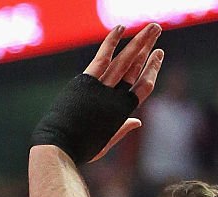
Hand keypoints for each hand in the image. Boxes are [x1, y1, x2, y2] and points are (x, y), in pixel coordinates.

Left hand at [31, 23, 163, 163]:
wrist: (59, 147)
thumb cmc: (81, 149)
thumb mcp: (105, 142)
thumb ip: (122, 129)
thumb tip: (138, 121)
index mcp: (122, 112)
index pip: (143, 86)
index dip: (152, 69)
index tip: (158, 54)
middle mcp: (115, 98)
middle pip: (135, 67)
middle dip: (147, 47)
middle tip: (156, 30)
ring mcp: (101, 89)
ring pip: (124, 61)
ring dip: (138, 42)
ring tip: (151, 27)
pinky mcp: (86, 83)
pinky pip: (102, 58)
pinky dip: (111, 42)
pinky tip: (121, 28)